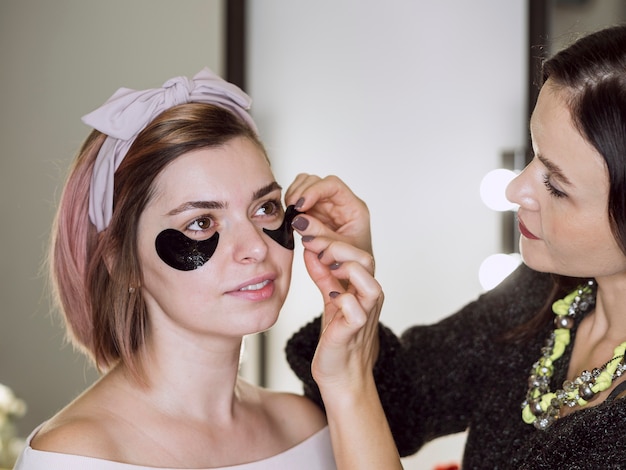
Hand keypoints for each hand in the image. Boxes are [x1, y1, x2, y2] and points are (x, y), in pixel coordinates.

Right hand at [286, 174, 372, 256]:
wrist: (352, 275)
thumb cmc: (354, 263)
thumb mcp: (340, 251)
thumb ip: (320, 235)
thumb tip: (299, 220)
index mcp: (353, 209)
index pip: (333, 186)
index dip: (314, 190)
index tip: (300, 204)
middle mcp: (339, 204)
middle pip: (317, 181)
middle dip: (301, 192)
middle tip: (291, 208)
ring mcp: (326, 208)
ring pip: (306, 186)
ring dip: (295, 195)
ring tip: (290, 212)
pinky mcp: (315, 214)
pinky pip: (301, 199)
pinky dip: (292, 203)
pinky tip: (290, 215)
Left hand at [305, 235, 381, 389]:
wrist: (342, 376)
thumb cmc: (338, 339)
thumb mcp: (331, 299)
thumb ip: (324, 276)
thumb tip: (312, 250)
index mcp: (364, 288)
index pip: (358, 253)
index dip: (333, 242)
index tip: (310, 238)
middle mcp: (369, 299)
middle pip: (366, 261)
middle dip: (338, 248)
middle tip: (315, 247)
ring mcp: (365, 315)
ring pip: (370, 284)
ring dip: (346, 271)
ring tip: (327, 268)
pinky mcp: (354, 332)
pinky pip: (356, 310)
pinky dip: (343, 299)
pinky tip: (330, 297)